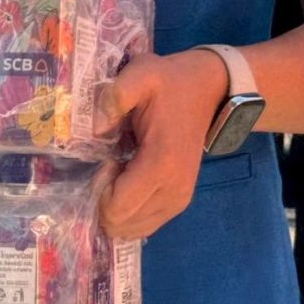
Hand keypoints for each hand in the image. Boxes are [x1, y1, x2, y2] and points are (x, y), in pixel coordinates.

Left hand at [96, 49, 227, 238]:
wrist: (208, 89)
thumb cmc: (171, 83)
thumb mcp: (141, 73)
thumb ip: (115, 96)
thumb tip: (95, 129)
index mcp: (161, 164)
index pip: (117, 209)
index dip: (98, 189)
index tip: (104, 159)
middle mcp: (173, 191)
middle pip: (121, 225)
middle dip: (104, 200)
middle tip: (108, 165)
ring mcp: (179, 200)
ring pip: (132, 230)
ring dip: (116, 206)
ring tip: (119, 171)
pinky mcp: (179, 202)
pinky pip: (144, 224)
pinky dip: (129, 211)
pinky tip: (129, 181)